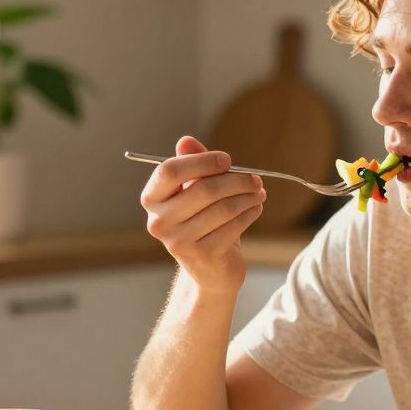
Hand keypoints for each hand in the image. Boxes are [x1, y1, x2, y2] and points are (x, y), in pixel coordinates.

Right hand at [140, 136, 264, 294]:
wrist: (210, 268)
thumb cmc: (201, 221)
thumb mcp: (195, 190)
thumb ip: (192, 165)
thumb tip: (186, 141)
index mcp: (152, 199)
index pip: (169, 171)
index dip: (201, 161)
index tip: (227, 160)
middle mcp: (159, 222)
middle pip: (204, 189)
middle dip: (236, 180)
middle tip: (255, 179)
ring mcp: (179, 242)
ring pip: (223, 208)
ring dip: (248, 197)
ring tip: (258, 193)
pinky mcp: (203, 256)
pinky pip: (234, 225)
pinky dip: (250, 213)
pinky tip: (255, 208)